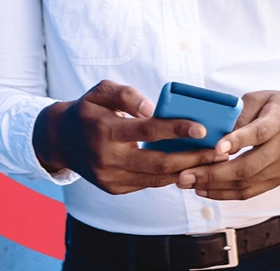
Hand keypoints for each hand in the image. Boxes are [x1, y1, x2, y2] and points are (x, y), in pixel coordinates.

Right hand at [33, 80, 226, 194]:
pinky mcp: (114, 189)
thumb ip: (128, 95)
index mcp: (105, 131)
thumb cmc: (88, 110)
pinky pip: (148, 183)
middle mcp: (108, 159)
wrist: (59, 140)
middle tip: (220, 151)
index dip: (177, 130)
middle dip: (193, 158)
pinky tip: (188, 166)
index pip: (147, 131)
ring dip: (187, 170)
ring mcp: (111, 178)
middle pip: (158, 162)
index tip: (203, 128)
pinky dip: (169, 176)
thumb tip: (154, 108)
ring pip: (156, 178)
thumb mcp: (101, 91)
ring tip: (212, 161)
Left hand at [175, 91, 279, 200]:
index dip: (238, 140)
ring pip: (247, 183)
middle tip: (186, 175)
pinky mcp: (277, 180)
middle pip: (249, 166)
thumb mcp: (260, 99)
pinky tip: (205, 190)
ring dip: (215, 187)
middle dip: (214, 173)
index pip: (259, 133)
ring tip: (189, 184)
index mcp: (279, 120)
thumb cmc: (278, 108)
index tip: (217, 147)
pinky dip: (226, 194)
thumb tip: (214, 131)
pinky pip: (250, 192)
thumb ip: (239, 114)